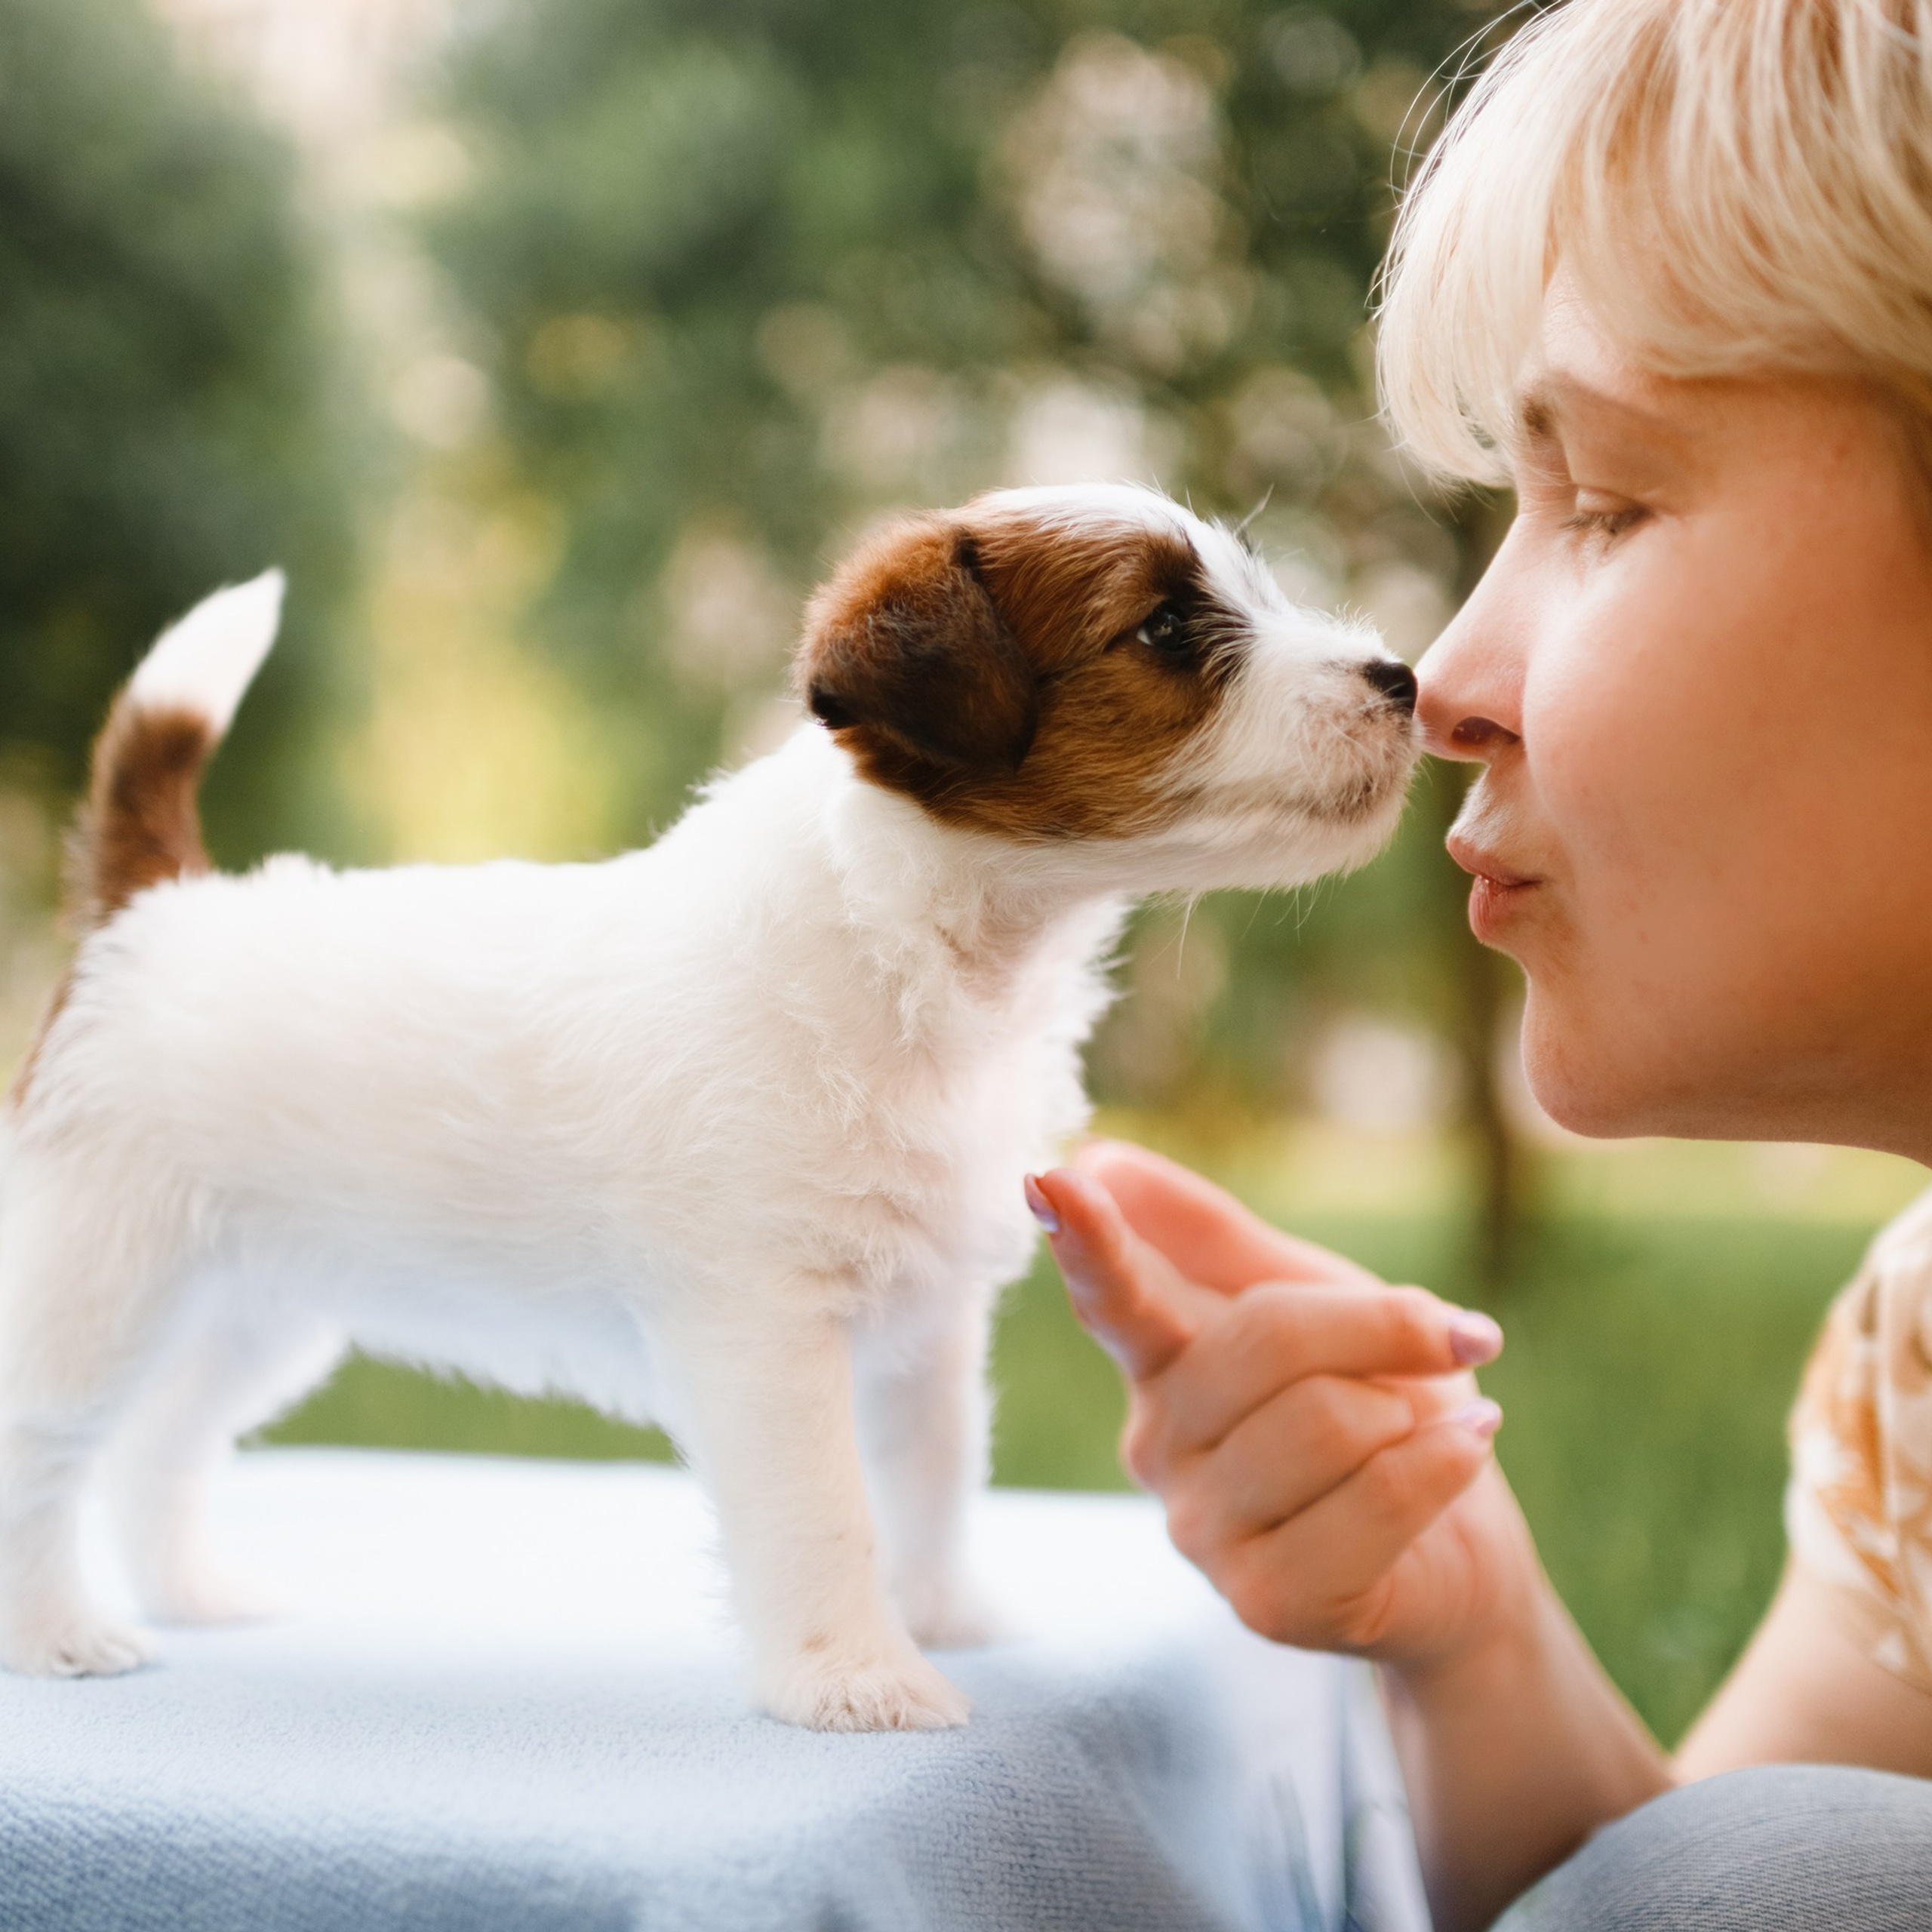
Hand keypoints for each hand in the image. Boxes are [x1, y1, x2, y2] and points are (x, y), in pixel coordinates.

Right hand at [1027, 1141, 1542, 1670]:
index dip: (1085, 1239)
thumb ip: (1208, 1232)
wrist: (1463, 1549)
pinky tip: (1463, 1454)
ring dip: (1417, 1408)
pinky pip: (1377, 1494)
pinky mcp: (1265, 1600)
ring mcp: (1199, 1529)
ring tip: (1429, 1428)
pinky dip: (1445, 1461)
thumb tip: (1095, 1152)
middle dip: (1383, 1328)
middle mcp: (1156, 1442)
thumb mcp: (1307, 1292)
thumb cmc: (1377, 1402)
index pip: (1113, 1293)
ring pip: (1328, 1419)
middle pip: (1266, 1336)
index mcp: (1161, 1358)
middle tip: (1452, 1337)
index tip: (1050, 1180)